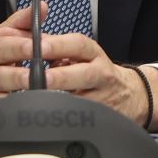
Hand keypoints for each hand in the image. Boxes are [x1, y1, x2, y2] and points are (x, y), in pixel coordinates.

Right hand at [0, 5, 40, 131]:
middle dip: (18, 72)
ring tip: (36, 91)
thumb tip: (42, 7)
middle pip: (0, 72)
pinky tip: (28, 109)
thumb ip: (20, 23)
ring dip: (18, 94)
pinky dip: (13, 111)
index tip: (36, 43)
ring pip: (0, 96)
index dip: (18, 44)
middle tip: (37, 70)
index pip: (1, 45)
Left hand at [42, 34, 157, 130]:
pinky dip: (66, 117)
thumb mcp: (83, 54)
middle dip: (62, 76)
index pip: (78, 45)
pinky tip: (51, 117)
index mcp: (94, 54)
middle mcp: (101, 74)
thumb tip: (28, 38)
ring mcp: (103, 98)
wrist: (129, 95)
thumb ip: (57, 46)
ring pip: (83, 101)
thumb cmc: (98, 71)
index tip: (40, 47)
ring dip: (61, 101)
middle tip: (41, 78)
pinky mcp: (102, 119)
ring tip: (39, 101)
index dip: (59, 45)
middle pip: (84, 74)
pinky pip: (82, 119)